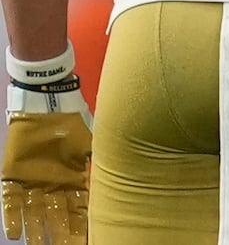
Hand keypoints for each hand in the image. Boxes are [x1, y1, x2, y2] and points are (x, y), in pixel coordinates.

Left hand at [3, 75, 91, 244]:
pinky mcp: (13, 177)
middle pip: (57, 216)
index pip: (80, 208)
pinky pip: (11, 203)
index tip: (85, 240)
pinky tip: (14, 234)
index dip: (82, 226)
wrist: (46, 103)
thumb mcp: (91, 143)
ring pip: (34, 214)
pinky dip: (12, 218)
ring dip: (36, 231)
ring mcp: (33, 182)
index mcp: (74, 178)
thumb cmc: (73, 122)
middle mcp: (54, 185)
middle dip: (60, 234)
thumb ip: (98, 165)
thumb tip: (111, 185)